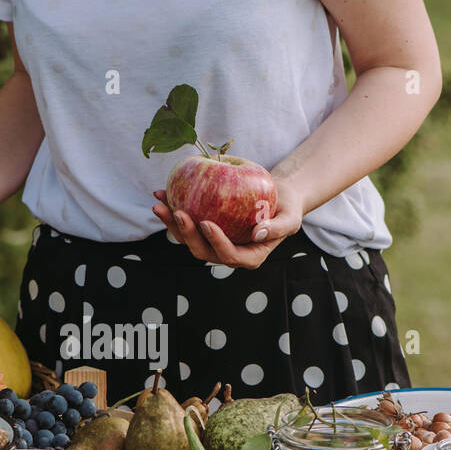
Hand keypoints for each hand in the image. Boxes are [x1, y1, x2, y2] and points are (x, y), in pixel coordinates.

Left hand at [151, 177, 305, 268]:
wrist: (277, 199)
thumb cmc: (286, 210)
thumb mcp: (291, 218)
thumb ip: (278, 228)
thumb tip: (259, 233)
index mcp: (247, 256)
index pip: (228, 255)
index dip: (216, 242)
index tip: (206, 223)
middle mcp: (226, 252)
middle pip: (201, 250)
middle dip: (186, 234)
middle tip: (178, 212)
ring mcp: (212, 242)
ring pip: (188, 238)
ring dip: (171, 223)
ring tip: (160, 204)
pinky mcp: (203, 229)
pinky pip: (185, 222)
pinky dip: (172, 208)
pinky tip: (162, 193)